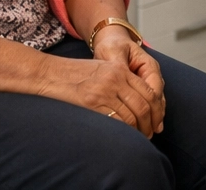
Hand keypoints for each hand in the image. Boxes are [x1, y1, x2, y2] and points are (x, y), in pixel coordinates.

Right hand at [35, 47, 164, 136]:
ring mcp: (104, 91)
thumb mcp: (101, 69)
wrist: (49, 73)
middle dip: (150, 123)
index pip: (148, 91)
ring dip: (139, 130)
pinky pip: (116, 121)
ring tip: (139, 137)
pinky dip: (124, 130)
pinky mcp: (92, 104)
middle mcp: (115, 79)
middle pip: (143, 105)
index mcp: (119, 69)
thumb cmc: (73, 73)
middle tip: (149, 133)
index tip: (156, 120)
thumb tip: (138, 100)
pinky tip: (124, 135)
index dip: (156, 109)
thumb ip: (121, 79)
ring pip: (132, 115)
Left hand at [92, 27, 165, 131]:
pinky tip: (150, 126)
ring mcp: (150, 80)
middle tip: (147, 133)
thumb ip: (117, 63)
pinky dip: (151, 114)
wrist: (112, 41)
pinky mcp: (144, 87)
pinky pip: (152, 102)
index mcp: (147, 64)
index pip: (154, 88)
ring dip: (154, 118)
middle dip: (155, 116)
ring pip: (157, 102)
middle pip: (158, 98)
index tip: (145, 120)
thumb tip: (120, 73)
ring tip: (149, 134)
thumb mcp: (112, 52)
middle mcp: (152, 73)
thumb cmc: (111, 45)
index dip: (151, 106)